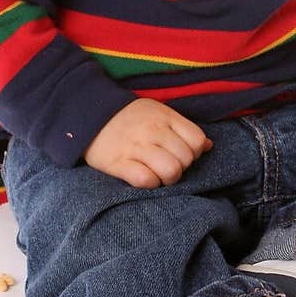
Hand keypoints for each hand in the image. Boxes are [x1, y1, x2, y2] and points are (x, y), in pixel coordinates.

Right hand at [83, 98, 212, 187]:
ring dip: (168, 179)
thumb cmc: (128, 117)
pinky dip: (149, 183)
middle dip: (181, 167)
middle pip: (186, 159)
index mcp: (165, 117)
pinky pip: (147, 181)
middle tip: (166, 165)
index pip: (197, 140)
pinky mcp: (119, 163)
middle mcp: (153, 131)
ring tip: (158, 174)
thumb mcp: (157, 112)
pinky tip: (143, 177)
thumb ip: (182, 128)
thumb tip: (208, 146)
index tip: (180, 153)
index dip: (193, 152)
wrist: (87, 114)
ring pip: (171, 171)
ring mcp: (136, 147)